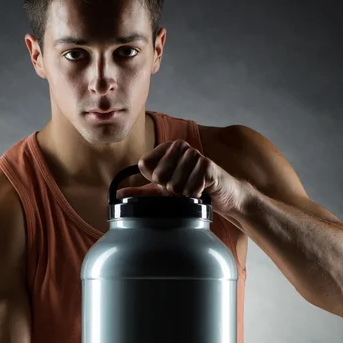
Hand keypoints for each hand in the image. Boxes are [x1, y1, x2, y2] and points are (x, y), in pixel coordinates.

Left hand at [116, 140, 241, 215]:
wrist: (223, 195)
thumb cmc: (192, 190)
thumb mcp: (164, 192)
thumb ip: (142, 192)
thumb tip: (119, 195)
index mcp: (166, 148)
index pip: (144, 165)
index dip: (154, 181)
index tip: (167, 182)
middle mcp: (180, 146)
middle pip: (158, 176)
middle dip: (170, 190)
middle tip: (183, 187)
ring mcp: (194, 154)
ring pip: (174, 185)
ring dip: (183, 194)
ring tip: (193, 189)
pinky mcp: (208, 165)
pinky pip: (190, 188)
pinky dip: (195, 195)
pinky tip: (203, 190)